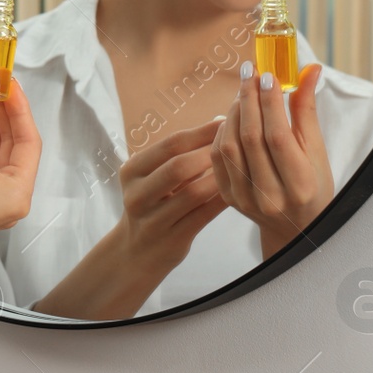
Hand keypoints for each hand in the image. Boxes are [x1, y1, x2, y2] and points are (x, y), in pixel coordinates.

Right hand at [114, 118, 229, 274]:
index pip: (170, 144)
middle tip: (237, 145)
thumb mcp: (154, 178)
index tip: (226, 121)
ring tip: (240, 167)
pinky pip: (203, 215)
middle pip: (178, 166)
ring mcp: (152, 219)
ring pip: (193, 193)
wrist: (138, 251)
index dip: (201, 132)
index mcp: (131, 171)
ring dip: (220, 177)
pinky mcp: (171, 240)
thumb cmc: (155, 204)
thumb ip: (181, 154)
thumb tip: (221, 120)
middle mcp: (137, 194)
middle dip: (211, 153)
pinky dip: (221, 200)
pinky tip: (237, 190)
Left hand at [210, 61, 332, 257]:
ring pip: (228, 146)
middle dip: (249, 100)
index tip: (268, 75)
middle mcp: (271, 195)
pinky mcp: (227, 197)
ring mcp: (245, 198)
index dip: (270, 103)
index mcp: (300, 184)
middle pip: (250, 138)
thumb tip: (310, 69)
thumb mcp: (317, 152)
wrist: (295, 227)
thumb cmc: (313, 185)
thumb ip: (307, 111)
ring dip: (233, 113)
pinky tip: (231, 116)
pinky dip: (221, 132)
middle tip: (250, 73)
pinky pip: (217, 157)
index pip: (278, 136)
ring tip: (243, 93)